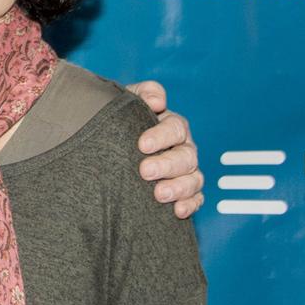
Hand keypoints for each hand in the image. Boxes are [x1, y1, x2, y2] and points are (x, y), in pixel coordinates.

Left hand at [125, 80, 203, 218]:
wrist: (109, 144)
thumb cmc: (120, 121)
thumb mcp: (127, 100)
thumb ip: (143, 93)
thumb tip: (158, 101)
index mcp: (170, 126)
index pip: (175, 128)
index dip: (161, 136)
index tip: (142, 145)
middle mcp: (181, 148)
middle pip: (186, 156)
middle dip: (167, 165)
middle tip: (145, 171)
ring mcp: (184, 171)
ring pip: (194, 179)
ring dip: (179, 187)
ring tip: (159, 194)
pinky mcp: (183, 192)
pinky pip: (195, 199)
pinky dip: (190, 204)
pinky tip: (178, 211)